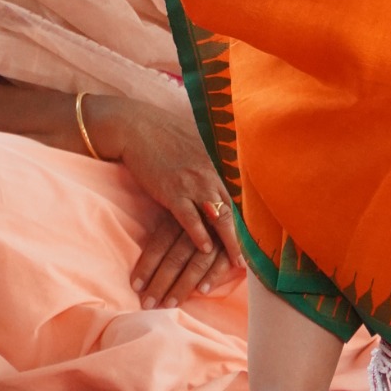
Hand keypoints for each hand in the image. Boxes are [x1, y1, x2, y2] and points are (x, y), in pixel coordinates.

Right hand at [86, 93, 243, 309]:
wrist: (137, 127)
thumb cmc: (165, 135)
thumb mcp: (195, 146)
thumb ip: (209, 163)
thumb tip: (218, 177)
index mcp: (216, 163)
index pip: (237, 198)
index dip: (245, 222)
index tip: (252, 241)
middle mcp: (211, 173)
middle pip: (233, 211)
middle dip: (241, 238)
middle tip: (247, 260)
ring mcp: (193, 182)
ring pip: (218, 217)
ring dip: (227, 242)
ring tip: (235, 263)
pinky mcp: (173, 190)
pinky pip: (190, 218)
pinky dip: (199, 235)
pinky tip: (205, 249)